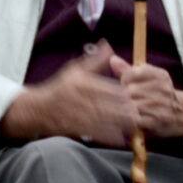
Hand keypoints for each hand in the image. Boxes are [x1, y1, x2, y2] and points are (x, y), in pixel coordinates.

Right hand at [0, 49, 134, 146]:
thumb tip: (108, 46)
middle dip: (129, 109)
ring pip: (109, 120)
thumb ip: (95, 60)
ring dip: (124, 123)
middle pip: (114, 105)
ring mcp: (82, 115)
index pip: (113, 88)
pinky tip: (122, 137)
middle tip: (142, 111)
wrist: (39, 109)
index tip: (138, 95)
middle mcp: (85, 99)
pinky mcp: (79, 129)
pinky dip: (112, 136)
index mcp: (86, 83)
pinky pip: (99, 133)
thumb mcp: (76, 69)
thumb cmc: (60, 87)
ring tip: (137, 123)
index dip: (127, 93)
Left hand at [111, 57, 182, 138]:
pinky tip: (134, 118)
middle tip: (128, 99)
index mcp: (160, 75)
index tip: (127, 84)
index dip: (125, 80)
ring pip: (131, 105)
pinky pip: (136, 119)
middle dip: (124, 96)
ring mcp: (160, 105)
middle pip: (130, 90)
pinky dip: (132, 119)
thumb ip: (130, 70)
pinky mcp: (157, 120)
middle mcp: (162, 88)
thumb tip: (113, 60)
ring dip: (127, 108)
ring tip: (131, 109)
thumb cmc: (161, 94)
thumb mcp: (150, 78)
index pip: (131, 73)